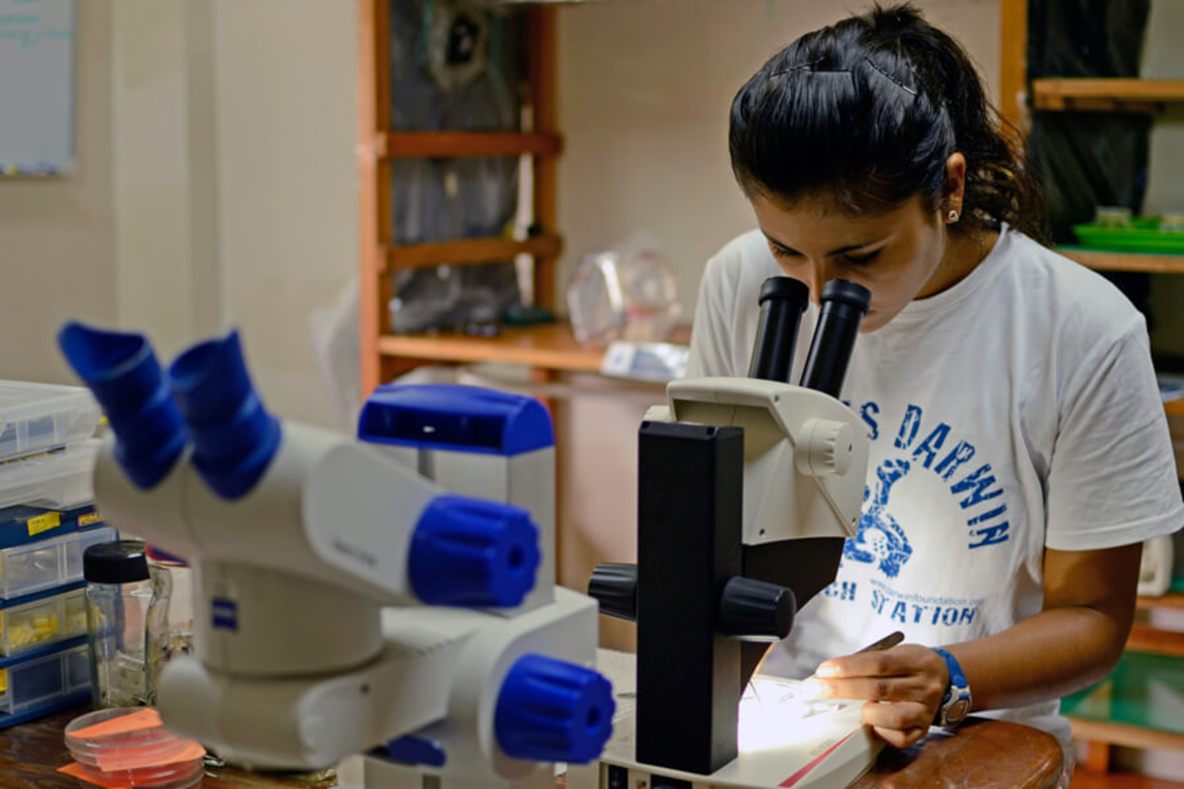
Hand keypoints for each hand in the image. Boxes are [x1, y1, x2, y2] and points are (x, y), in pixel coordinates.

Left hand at [813, 644, 948, 747]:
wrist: (945, 677)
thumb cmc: (911, 664)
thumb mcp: (896, 652)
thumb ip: (867, 662)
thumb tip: (830, 674)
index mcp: (917, 661)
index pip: (878, 663)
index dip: (848, 667)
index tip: (824, 670)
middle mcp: (924, 686)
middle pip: (879, 688)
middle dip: (843, 689)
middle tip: (819, 688)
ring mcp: (926, 710)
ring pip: (894, 716)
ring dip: (867, 712)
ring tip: (858, 707)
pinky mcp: (924, 729)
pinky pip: (900, 737)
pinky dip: (881, 731)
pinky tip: (873, 722)